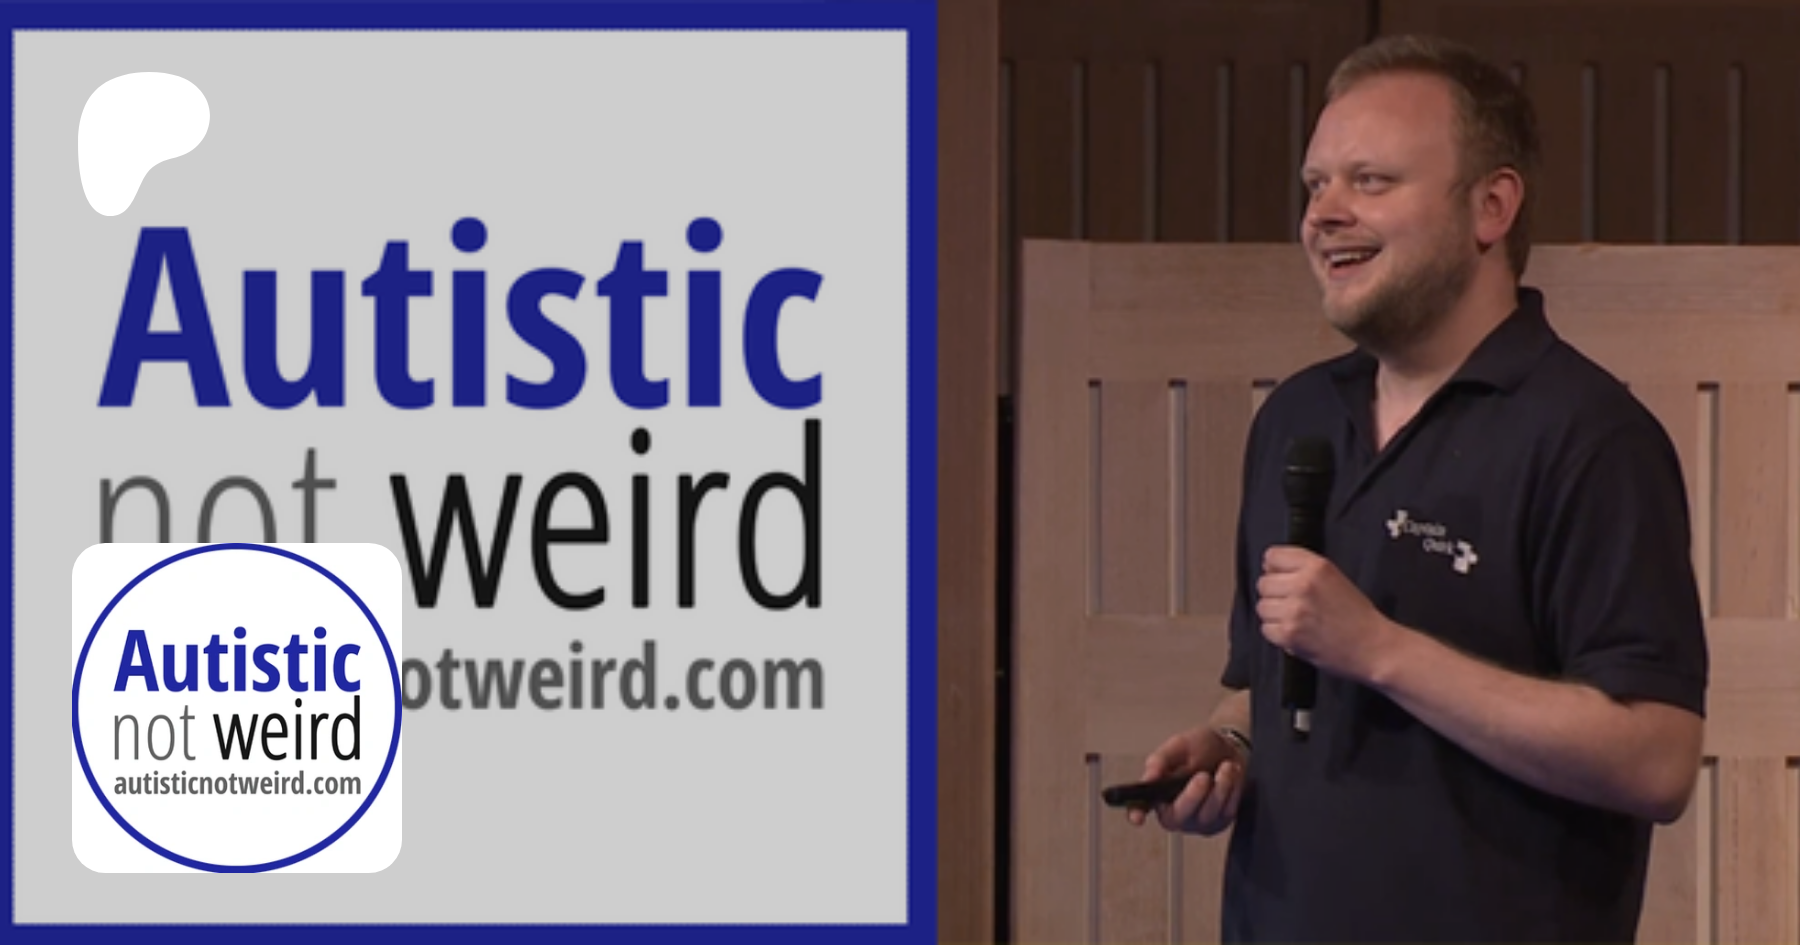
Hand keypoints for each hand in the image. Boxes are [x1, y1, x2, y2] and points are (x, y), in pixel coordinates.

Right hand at [1126, 727, 1245, 835]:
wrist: (1230, 749)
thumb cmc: (1200, 748)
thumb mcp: (1179, 746)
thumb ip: (1162, 760)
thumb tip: (1149, 776)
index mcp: (1157, 794)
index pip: (1140, 808)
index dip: (1136, 813)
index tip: (1137, 817)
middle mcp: (1174, 813)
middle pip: (1178, 817)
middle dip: (1193, 797)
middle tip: (1204, 776)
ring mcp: (1198, 822)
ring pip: (1207, 816)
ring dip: (1220, 788)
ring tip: (1226, 766)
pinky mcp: (1220, 823)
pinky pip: (1226, 812)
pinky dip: (1232, 791)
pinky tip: (1232, 776)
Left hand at [1256, 546, 1397, 683]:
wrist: (1373, 646)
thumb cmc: (1357, 614)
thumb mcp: (1334, 578)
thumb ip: (1304, 570)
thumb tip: (1269, 569)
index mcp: (1316, 566)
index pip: (1272, 556)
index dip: (1274, 569)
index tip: (1280, 578)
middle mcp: (1302, 584)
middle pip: (1263, 583)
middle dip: (1274, 595)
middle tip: (1291, 605)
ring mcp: (1294, 610)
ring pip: (1261, 607)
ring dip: (1274, 615)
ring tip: (1295, 621)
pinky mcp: (1289, 634)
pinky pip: (1266, 629)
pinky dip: (1277, 634)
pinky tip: (1295, 634)